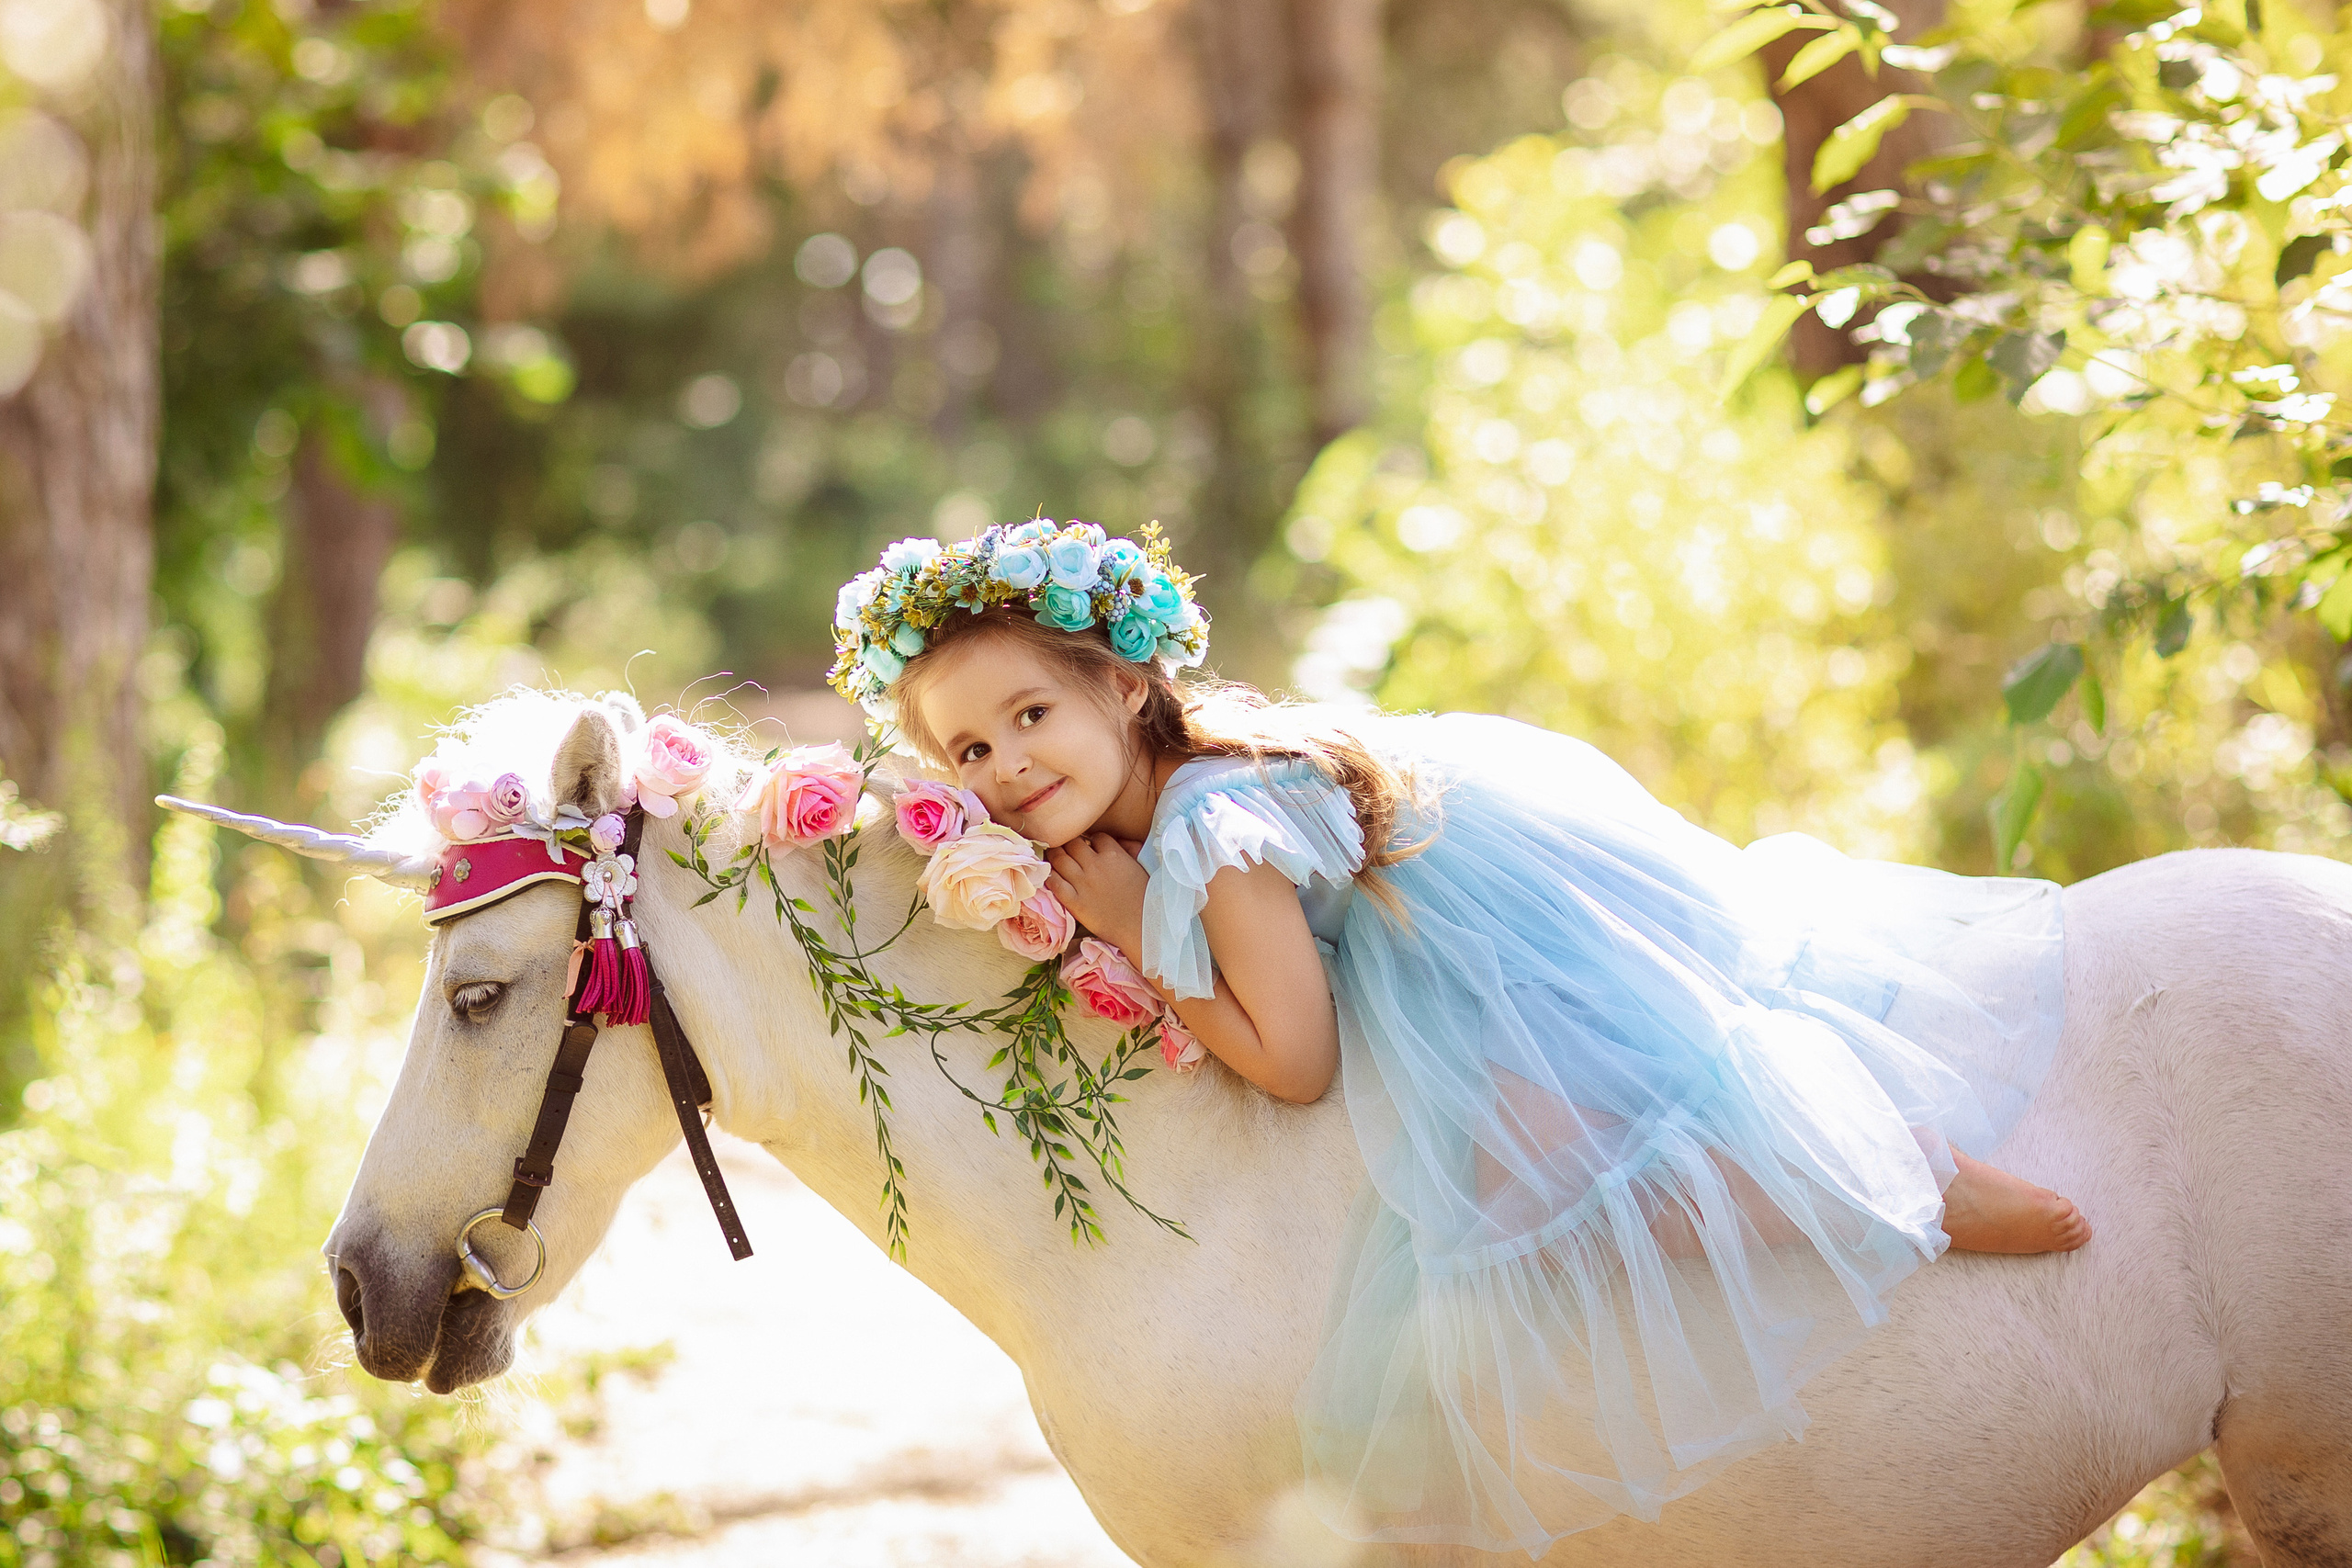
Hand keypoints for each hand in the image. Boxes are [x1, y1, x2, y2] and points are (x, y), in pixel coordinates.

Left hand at [1045, 834, 1150, 956]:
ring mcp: (1083, 883)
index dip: (1092, 840)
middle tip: (1068, 849)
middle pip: (1073, 843)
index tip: (1091, 846)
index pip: (1096, 836)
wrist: (1143, 927)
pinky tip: (1051, 876)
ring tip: (1055, 857)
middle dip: (1070, 844)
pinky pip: (1054, 883)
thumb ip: (1131, 849)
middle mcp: (1095, 865)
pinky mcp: (1074, 902)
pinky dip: (1050, 877)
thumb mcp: (1142, 867)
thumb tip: (1121, 841)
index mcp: (1114, 854)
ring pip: (1059, 858)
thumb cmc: (1147, 898)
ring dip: (1055, 855)